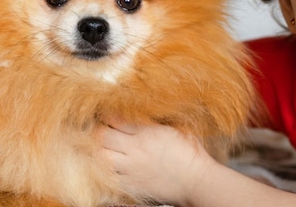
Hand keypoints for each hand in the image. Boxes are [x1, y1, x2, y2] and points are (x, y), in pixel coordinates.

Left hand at [98, 119, 214, 204]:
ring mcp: (131, 168)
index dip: (107, 116)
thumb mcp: (177, 127)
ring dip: (99, 152)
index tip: (107, 116)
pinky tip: (108, 169)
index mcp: (147, 131)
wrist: (197, 181)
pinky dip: (105, 172)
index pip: (115, 119)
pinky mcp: (132, 185)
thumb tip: (147, 109)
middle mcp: (135, 148)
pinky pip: (109, 178)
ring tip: (102, 150)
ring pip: (101, 157)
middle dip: (97, 132)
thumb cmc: (192, 153)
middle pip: (102, 136)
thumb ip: (158, 120)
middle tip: (100, 132)